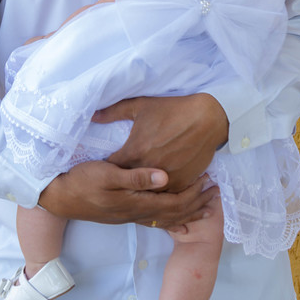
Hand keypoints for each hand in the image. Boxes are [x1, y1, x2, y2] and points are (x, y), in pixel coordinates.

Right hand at [37, 160, 216, 229]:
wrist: (59, 197)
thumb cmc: (82, 181)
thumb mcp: (108, 173)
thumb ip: (137, 177)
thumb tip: (166, 177)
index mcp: (136, 202)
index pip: (174, 202)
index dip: (194, 194)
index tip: (209, 182)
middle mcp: (136, 212)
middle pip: (175, 213)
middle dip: (197, 205)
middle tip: (216, 195)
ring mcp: (130, 215)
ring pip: (166, 218)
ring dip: (188, 212)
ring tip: (205, 206)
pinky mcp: (124, 213)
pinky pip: (155, 219)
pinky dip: (171, 217)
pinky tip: (176, 216)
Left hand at [94, 94, 228, 193]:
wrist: (207, 118)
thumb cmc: (172, 110)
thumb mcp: (141, 106)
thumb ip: (114, 112)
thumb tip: (92, 115)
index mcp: (134, 151)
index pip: (112, 167)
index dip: (107, 167)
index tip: (105, 166)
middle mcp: (148, 169)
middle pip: (127, 183)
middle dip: (122, 181)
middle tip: (117, 179)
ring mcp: (166, 179)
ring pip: (146, 192)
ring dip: (141, 189)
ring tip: (135, 187)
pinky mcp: (181, 183)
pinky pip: (165, 194)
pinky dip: (160, 191)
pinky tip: (155, 188)